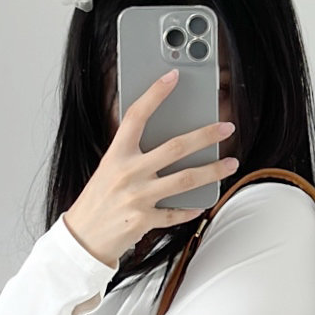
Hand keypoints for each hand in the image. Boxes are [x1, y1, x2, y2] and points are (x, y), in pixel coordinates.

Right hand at [61, 72, 238, 268]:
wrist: (83, 238)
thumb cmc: (98, 200)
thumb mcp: (108, 168)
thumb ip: (131, 153)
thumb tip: (164, 138)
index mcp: (116, 155)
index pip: (137, 116)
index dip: (154, 94)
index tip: (172, 77)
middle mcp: (128, 173)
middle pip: (175, 148)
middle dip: (206, 135)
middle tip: (226, 128)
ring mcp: (137, 197)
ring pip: (185, 180)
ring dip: (213, 171)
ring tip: (230, 164)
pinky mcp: (144, 220)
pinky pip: (176, 212)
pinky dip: (191, 208)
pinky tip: (203, 202)